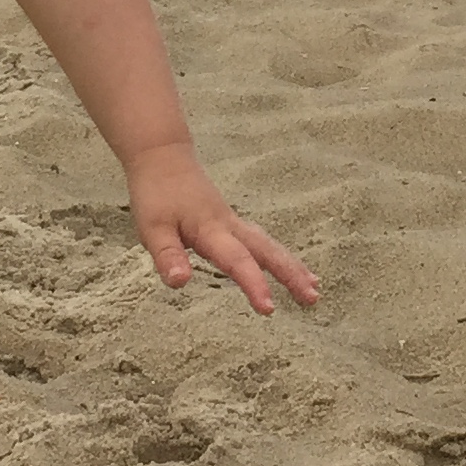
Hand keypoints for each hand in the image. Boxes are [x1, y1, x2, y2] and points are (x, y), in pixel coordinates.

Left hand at [123, 141, 319, 314]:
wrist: (162, 156)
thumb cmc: (156, 193)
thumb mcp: (152, 228)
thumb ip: (168, 256)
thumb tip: (180, 283)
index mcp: (211, 230)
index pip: (237, 261)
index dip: (254, 284)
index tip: (270, 309)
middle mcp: (229, 226)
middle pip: (267, 251)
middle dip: (291, 274)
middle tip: (313, 297)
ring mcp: (233, 222)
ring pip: (269, 245)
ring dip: (292, 266)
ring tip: (313, 288)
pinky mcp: (231, 221)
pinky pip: (261, 241)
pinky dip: (279, 255)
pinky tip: (286, 266)